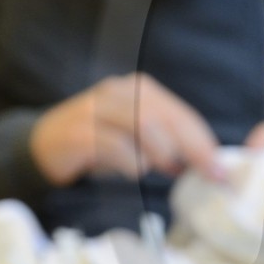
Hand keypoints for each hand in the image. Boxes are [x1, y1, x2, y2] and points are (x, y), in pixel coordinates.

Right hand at [29, 73, 221, 185]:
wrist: (45, 144)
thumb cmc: (100, 141)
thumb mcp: (137, 138)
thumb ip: (168, 143)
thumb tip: (204, 163)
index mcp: (138, 89)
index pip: (180, 114)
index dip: (203, 142)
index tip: (219, 168)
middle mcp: (118, 92)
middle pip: (166, 119)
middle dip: (192, 150)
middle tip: (206, 175)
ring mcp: (96, 109)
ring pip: (144, 127)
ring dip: (158, 155)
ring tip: (158, 168)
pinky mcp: (79, 131)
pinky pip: (116, 148)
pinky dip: (131, 164)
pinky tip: (131, 170)